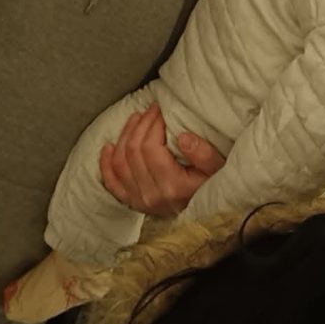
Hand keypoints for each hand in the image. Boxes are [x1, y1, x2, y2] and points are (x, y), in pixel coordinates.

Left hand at [99, 103, 224, 217]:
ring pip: (120, 163)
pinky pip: (112, 183)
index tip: (161, 110)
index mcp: (173, 186)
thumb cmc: (214, 184)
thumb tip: (183, 137)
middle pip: (133, 152)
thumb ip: (204, 153)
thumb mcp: (218, 168)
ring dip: (124, 137)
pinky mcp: (133, 203)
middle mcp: (152, 195)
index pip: (151, 148)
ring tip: (135, 120)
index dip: (152, 124)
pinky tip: (108, 146)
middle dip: (140, 125)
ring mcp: (140, 201)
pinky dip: (106, 164)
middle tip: (150, 110)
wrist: (209, 212)